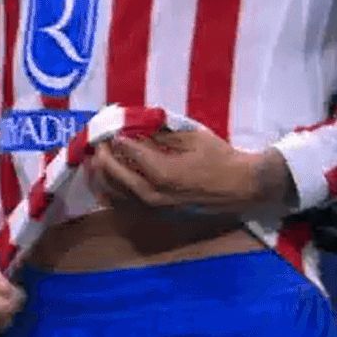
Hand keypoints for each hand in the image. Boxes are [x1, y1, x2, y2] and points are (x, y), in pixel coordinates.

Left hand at [85, 126, 294, 212]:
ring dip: (100, 174)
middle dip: (101, 153)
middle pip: (112, 173)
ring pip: (113, 192)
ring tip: (95, 158)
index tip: (109, 125)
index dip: (114, 136)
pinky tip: (105, 180)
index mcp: (161, 171)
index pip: (126, 150)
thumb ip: (159, 132)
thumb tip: (134, 124)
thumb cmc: (219, 157)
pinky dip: (109, 190)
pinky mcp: (156, 212)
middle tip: (98, 139)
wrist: (241, 187)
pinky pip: (123, 203)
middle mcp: (152, 192)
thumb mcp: (190, 136)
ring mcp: (152, 206)